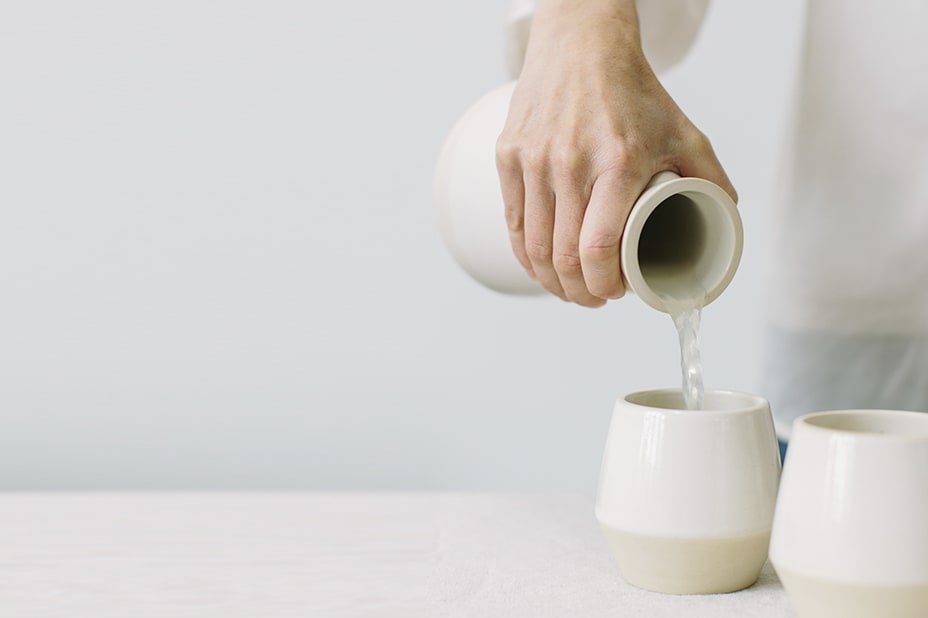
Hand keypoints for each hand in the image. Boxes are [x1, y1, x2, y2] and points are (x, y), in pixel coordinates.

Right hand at [495, 0, 736, 306]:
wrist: (581, 46)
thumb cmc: (632, 92)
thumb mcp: (683, 131)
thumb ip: (709, 177)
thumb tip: (723, 219)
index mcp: (618, 162)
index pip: (599, 248)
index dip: (604, 285)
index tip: (615, 294)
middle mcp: (571, 162)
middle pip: (563, 256)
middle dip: (580, 292)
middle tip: (595, 298)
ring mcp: (534, 160)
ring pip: (532, 247)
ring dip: (551, 281)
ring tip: (570, 289)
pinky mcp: (509, 156)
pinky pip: (513, 223)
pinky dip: (524, 256)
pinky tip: (539, 268)